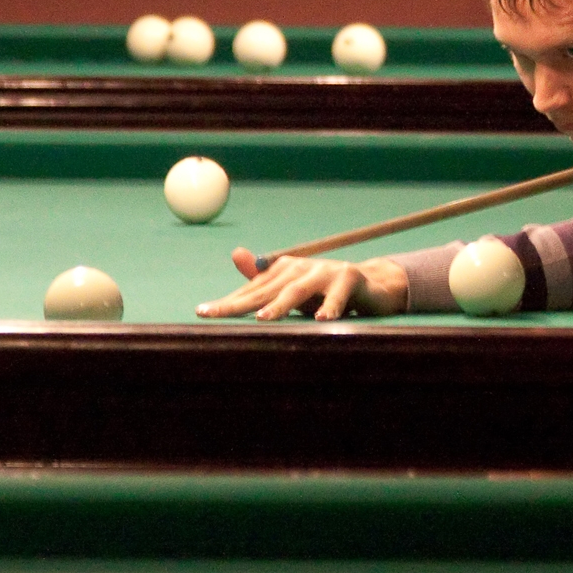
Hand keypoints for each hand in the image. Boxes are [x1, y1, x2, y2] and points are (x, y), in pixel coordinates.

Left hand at [196, 248, 410, 320]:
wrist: (370, 286)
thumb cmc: (324, 292)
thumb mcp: (291, 289)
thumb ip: (262, 279)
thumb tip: (235, 253)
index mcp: (282, 270)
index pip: (250, 290)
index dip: (227, 302)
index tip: (202, 312)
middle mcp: (299, 267)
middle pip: (265, 290)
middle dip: (239, 304)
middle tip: (215, 315)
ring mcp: (324, 271)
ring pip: (298, 291)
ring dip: (281, 305)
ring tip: (264, 319)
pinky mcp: (349, 278)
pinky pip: (338, 296)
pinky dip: (331, 306)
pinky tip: (322, 319)